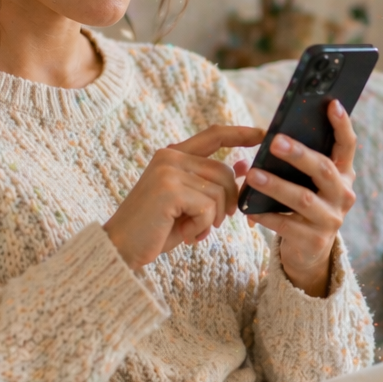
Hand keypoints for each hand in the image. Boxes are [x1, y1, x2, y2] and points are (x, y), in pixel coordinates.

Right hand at [103, 125, 263, 269]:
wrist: (120, 248)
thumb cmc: (156, 228)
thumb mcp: (189, 203)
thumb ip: (212, 183)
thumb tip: (244, 166)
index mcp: (173, 155)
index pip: (214, 135)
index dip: (240, 133)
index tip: (262, 133)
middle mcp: (170, 156)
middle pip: (225, 172)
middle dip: (227, 202)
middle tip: (210, 224)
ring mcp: (169, 171)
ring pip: (220, 192)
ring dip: (212, 219)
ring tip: (192, 230)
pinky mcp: (170, 189)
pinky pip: (208, 208)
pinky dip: (202, 227)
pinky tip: (186, 235)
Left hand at [243, 100, 357, 297]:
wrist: (309, 251)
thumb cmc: (304, 204)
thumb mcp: (310, 182)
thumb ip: (300, 161)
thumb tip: (268, 137)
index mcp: (344, 174)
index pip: (347, 145)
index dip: (342, 124)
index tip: (332, 103)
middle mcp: (343, 195)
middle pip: (323, 169)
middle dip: (299, 154)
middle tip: (275, 141)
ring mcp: (331, 220)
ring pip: (303, 199)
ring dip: (276, 186)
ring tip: (252, 175)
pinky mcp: (315, 241)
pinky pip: (286, 225)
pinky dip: (266, 215)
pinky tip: (249, 208)